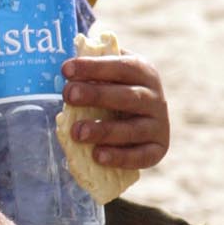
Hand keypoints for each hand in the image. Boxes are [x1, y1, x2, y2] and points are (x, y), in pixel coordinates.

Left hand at [61, 47, 169, 169]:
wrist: (143, 123)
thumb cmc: (115, 94)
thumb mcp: (109, 77)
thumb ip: (92, 72)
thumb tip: (65, 66)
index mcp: (144, 73)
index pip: (121, 67)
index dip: (94, 67)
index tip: (66, 69)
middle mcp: (156, 99)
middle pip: (128, 96)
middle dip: (96, 95)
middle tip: (69, 94)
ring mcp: (158, 126)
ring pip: (132, 129)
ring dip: (104, 130)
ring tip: (77, 132)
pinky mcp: (157, 150)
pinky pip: (140, 156)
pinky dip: (119, 157)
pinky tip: (97, 156)